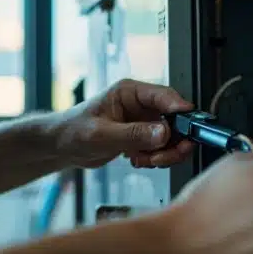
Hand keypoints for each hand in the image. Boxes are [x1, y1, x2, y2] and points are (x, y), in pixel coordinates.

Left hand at [54, 79, 195, 168]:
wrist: (62, 146)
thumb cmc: (73, 131)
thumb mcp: (102, 134)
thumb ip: (133, 134)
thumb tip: (163, 133)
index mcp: (129, 92)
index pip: (163, 95)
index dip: (179, 109)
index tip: (190, 123)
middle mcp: (139, 105)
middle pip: (173, 119)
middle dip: (173, 140)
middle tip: (165, 155)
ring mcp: (142, 122)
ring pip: (170, 137)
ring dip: (163, 153)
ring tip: (144, 160)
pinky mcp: (141, 137)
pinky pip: (161, 148)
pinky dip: (154, 159)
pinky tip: (137, 161)